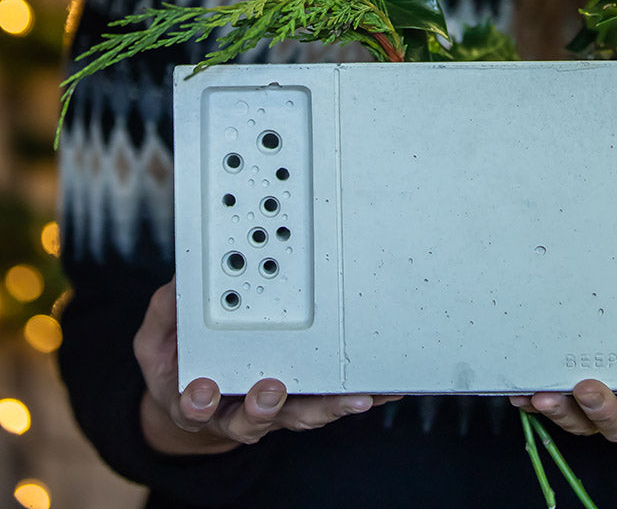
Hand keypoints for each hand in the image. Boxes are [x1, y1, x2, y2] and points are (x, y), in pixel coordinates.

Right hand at [133, 278, 401, 455]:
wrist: (200, 393)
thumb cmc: (181, 361)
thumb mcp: (158, 339)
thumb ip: (167, 311)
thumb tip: (182, 280)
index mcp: (197, 396)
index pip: (193, 404)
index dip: (196, 401)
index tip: (201, 390)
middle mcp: (237, 409)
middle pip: (253, 417)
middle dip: (264, 405)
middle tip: (271, 389)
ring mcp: (274, 407)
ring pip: (299, 415)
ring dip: (326, 408)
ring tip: (353, 397)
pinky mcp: (302, 399)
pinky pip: (328, 403)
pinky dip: (353, 399)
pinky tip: (378, 391)